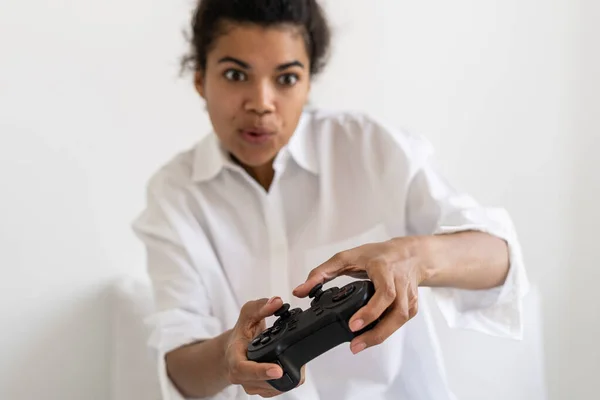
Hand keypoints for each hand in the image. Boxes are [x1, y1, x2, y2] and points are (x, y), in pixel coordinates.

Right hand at [224, 297, 305, 396]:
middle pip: (265, 380)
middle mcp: (242, 377)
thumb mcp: (247, 315)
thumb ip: (260, 307)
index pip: (245, 370)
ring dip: (287, 373)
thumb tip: (276, 302)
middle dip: (283, 369)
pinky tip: (286, 364)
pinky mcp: (263, 391)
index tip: (277, 370)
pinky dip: (287, 377)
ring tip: (288, 355)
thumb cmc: (241, 334)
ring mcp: (252, 387)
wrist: (235, 351)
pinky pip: (280, 389)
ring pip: (275, 387)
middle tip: (295, 354)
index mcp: (234, 360)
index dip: (262, 371)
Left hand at [293, 237, 428, 354]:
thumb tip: (300, 291)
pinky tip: (371, 336)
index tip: (353, 324)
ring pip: (400, 320)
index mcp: (384, 269)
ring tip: (359, 345)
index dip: (370, 311)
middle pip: (395, 312)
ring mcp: (408, 295)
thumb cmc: (378, 255)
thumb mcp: (346, 257)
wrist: (410, 255)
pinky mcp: (412, 306)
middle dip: (376, 332)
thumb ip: (322, 273)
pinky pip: (401, 323)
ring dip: (380, 335)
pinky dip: (387, 331)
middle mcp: (399, 282)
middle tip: (354, 345)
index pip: (384, 293)